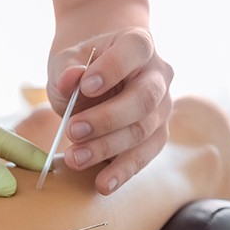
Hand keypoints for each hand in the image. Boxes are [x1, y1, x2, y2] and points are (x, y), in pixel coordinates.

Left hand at [47, 28, 173, 194]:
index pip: (135, 49)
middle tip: (72, 130)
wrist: (94, 80)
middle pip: (144, 99)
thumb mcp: (67, 62)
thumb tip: (70, 79)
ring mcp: (162, 108)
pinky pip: (145, 155)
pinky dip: (123, 171)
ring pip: (144, 131)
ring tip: (75, 159)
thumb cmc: (81, 68)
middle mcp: (158, 75)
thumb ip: (67, 69)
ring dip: (108, 148)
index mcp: (138, 45)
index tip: (84, 86)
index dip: (112, 68)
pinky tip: (103, 183)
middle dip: (107, 119)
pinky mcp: (157, 136)